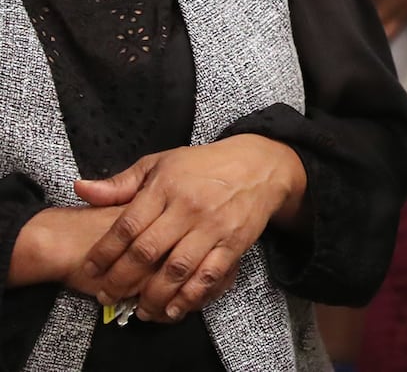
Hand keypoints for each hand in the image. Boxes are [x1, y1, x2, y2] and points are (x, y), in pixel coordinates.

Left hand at [75, 135, 306, 323]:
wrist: (259, 166)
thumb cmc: (203, 166)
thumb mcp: (161, 164)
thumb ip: (120, 183)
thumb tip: (81, 190)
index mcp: (166, 187)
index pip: (127, 226)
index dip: (104, 253)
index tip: (90, 270)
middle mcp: (188, 208)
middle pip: (147, 252)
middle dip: (121, 279)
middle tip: (106, 296)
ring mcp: (212, 226)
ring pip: (176, 269)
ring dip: (153, 295)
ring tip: (138, 309)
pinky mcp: (234, 242)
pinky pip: (209, 275)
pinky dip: (190, 296)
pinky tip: (174, 308)